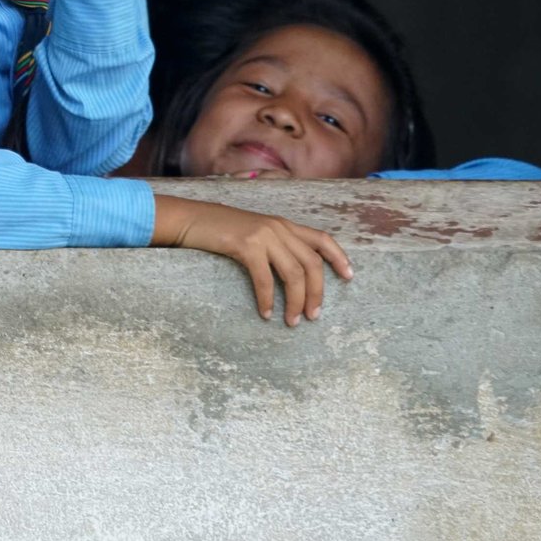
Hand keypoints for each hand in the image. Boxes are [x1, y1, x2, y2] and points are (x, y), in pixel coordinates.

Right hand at [153, 195, 352, 325]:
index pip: (321, 238)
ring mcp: (263, 234)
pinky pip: (265, 279)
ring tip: (292, 321)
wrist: (191, 219)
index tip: (349, 277)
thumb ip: (275, 246)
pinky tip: (265, 313)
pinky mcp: (246, 245)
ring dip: (296, 301)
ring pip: (293, 273)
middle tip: (313, 316)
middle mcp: (278, 227)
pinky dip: (267, 300)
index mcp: (283, 224)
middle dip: (317, 293)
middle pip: (311, 263)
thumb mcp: (254, 233)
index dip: (339, 257)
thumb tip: (292, 276)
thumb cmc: (220, 231)